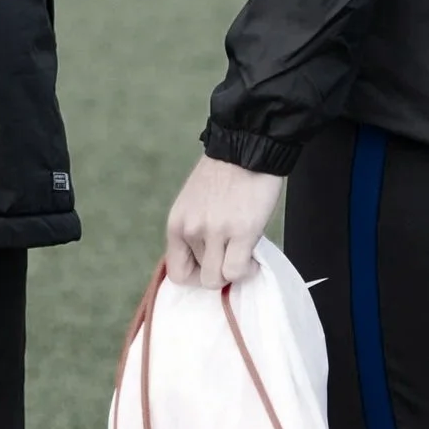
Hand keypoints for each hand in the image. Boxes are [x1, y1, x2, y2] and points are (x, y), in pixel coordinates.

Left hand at [163, 154, 284, 288]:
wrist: (245, 149)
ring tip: (242, 251)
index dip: (196, 276)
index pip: (177, 273)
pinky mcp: (241, 231)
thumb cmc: (224, 177)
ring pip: (219, 279)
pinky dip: (246, 270)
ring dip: (234, 270)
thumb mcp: (194, 205)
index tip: (211, 265)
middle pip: (201, 278)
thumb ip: (194, 233)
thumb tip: (204, 262)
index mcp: (177, 223)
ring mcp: (215, 231)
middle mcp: (191, 229)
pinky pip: (237, 271)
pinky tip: (252, 255)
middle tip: (231, 253)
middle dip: (219, 270)